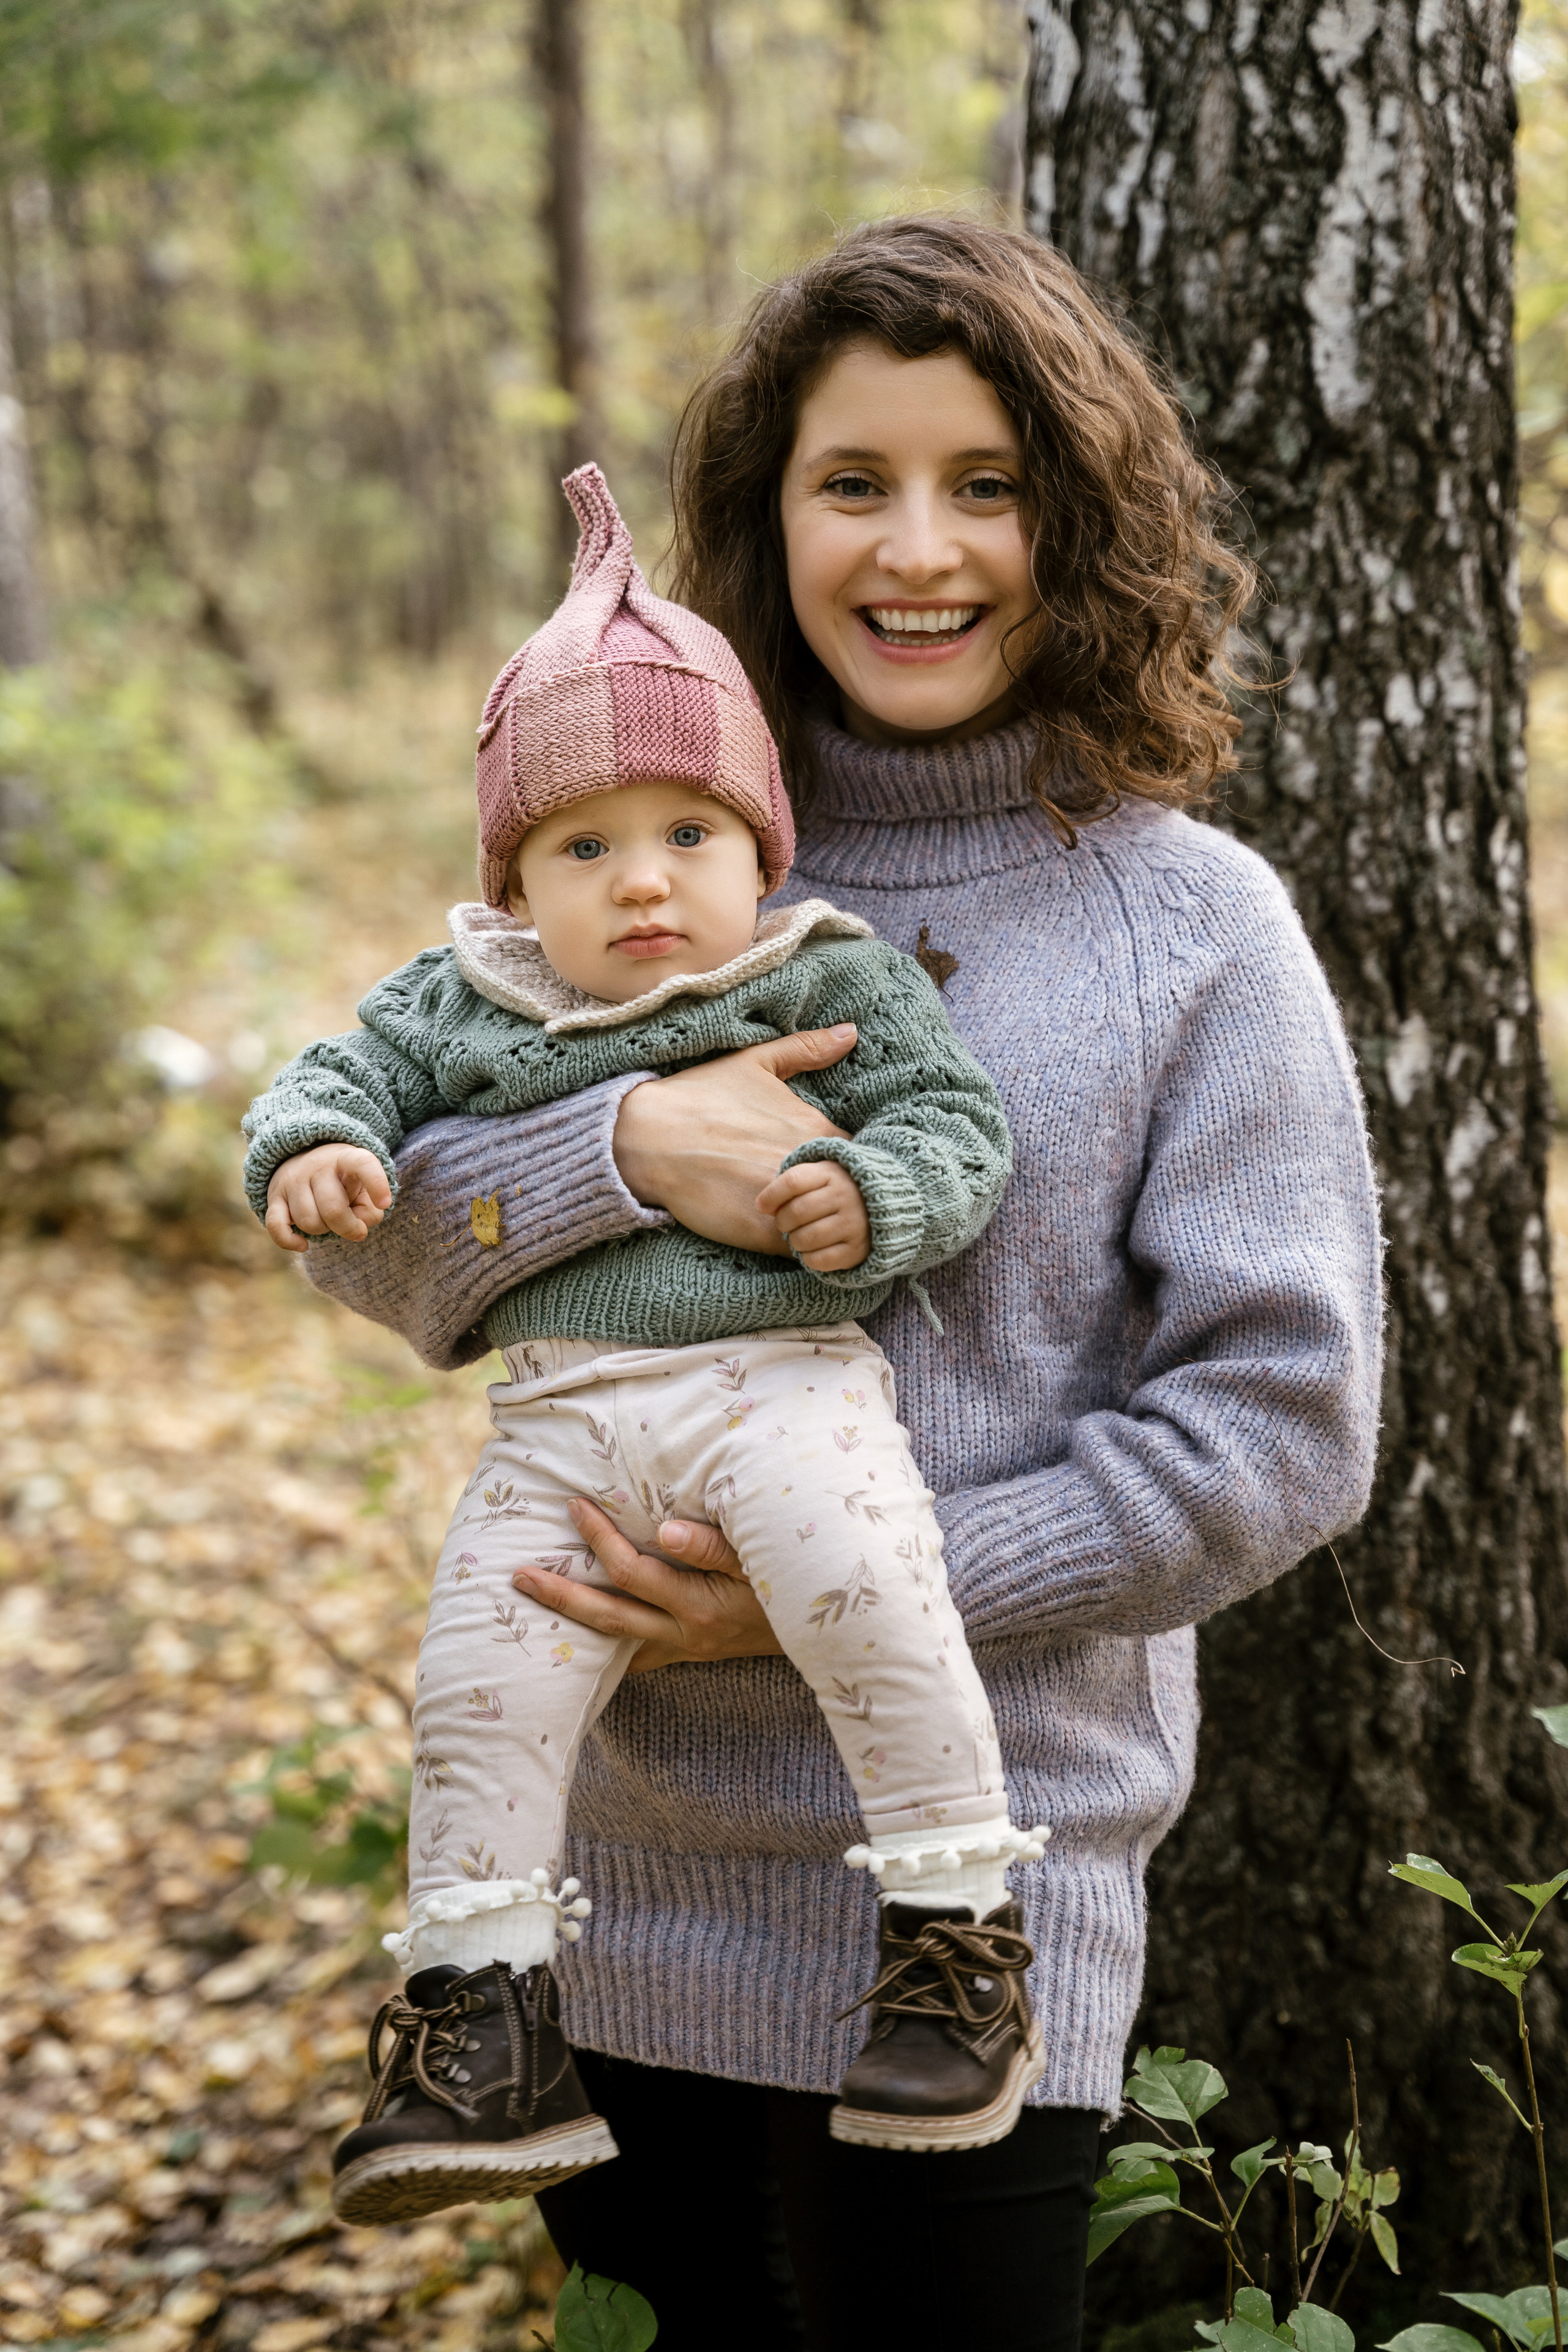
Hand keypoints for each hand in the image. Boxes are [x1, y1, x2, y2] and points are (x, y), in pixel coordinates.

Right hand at [264, 1144, 391, 1253]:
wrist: (304, 1159)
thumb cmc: (344, 1181)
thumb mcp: (364, 1188)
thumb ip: (370, 1209)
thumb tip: (358, 1227)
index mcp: (346, 1158)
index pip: (363, 1164)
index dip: (376, 1184)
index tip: (385, 1203)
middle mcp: (317, 1166)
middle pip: (333, 1209)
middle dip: (347, 1228)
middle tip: (355, 1229)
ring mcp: (293, 1180)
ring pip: (308, 1221)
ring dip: (323, 1232)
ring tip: (329, 1221)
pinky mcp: (274, 1197)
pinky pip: (276, 1226)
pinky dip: (290, 1242)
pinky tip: (304, 1245)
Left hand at [511, 1497, 782, 1673]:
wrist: (827, 1630)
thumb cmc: (795, 1582)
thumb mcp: (762, 1557)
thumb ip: (714, 1546)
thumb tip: (666, 1530)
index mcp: (699, 1608)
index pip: (633, 1573)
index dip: (599, 1540)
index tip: (575, 1507)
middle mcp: (685, 1635)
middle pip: (608, 1618)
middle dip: (561, 1596)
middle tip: (518, 1576)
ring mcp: (685, 1648)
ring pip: (616, 1641)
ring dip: (574, 1622)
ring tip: (534, 1605)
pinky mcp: (689, 1651)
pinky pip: (638, 1653)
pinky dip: (607, 1645)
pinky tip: (580, 1640)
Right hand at [612, 1025, 857, 1254]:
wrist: (647, 1136)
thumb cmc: (700, 1097)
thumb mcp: (755, 1062)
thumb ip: (806, 1049)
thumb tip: (850, 1032)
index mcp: (815, 1127)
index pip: (866, 1156)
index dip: (860, 1167)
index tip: (843, 1170)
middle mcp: (809, 1166)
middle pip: (855, 1195)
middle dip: (848, 1199)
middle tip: (827, 1201)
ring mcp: (789, 1201)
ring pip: (833, 1227)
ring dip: (828, 1228)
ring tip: (809, 1222)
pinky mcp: (764, 1232)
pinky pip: (803, 1251)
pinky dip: (804, 1250)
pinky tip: (790, 1239)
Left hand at [755, 1160, 869, 1270]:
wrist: (884, 1207)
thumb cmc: (836, 1191)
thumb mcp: (817, 1177)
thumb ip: (789, 1185)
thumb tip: (762, 1206)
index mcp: (832, 1173)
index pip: (792, 1181)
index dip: (771, 1195)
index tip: (762, 1206)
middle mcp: (846, 1196)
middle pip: (796, 1211)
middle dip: (782, 1221)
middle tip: (786, 1224)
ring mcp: (854, 1224)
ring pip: (805, 1238)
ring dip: (794, 1241)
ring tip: (800, 1236)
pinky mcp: (857, 1250)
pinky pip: (819, 1260)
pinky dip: (808, 1258)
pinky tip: (813, 1250)